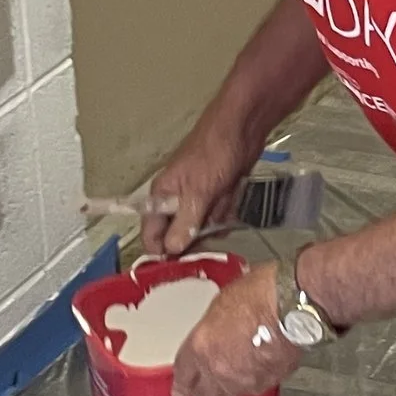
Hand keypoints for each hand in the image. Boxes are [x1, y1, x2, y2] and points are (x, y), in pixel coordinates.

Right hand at [83, 131, 249, 257]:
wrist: (243, 128)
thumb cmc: (213, 154)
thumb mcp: (197, 192)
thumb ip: (184, 223)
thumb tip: (170, 251)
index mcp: (162, 196)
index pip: (152, 234)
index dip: (162, 252)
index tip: (178, 268)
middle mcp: (176, 200)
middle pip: (179, 236)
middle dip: (195, 239)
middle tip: (209, 238)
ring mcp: (199, 199)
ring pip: (202, 228)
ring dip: (215, 224)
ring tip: (223, 206)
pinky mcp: (218, 196)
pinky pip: (220, 218)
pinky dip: (228, 214)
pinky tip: (233, 200)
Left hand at [171, 266, 305, 395]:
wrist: (291, 304)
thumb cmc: (260, 294)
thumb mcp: (220, 304)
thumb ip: (211, 329)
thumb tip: (213, 333)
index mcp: (201, 347)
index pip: (183, 376)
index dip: (181, 385)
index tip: (181, 391)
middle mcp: (218, 369)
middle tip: (203, 393)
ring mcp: (243, 380)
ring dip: (228, 391)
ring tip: (232, 382)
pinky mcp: (266, 383)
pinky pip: (254, 390)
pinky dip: (253, 384)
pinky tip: (255, 373)